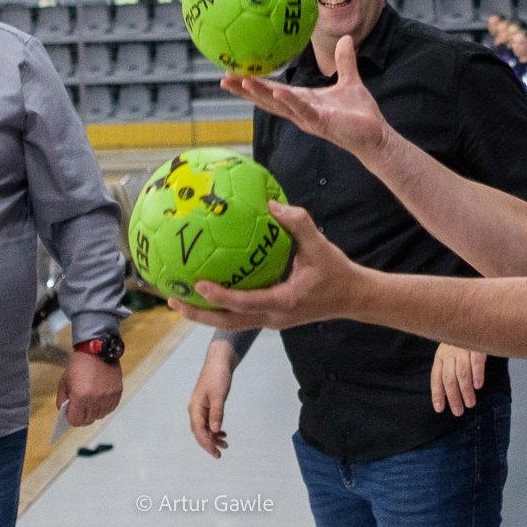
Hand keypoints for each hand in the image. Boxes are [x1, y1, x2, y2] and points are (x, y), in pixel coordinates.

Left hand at [56, 349, 122, 427]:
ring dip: (94, 411)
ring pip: (100, 416)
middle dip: (82, 416)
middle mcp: (95, 400)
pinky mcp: (117, 393)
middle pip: (88, 421)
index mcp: (80, 397)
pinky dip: (104, 406)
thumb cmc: (78, 364)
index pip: (75, 421)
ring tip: (91, 400)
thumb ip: (62, 399)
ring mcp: (108, 397)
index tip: (71, 412)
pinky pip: (110, 408)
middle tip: (80, 407)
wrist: (97, 349)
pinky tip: (99, 397)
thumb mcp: (64, 381)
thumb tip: (65, 412)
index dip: (71, 418)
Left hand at [169, 200, 365, 331]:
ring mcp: (271, 321)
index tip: (198, 284)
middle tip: (173, 298)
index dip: (220, 296)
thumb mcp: (320, 246)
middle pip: (227, 321)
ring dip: (204, 314)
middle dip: (198, 313)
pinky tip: (205, 292)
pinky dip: (220, 307)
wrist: (353, 298)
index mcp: (283, 302)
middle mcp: (272, 317)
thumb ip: (299, 224)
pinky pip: (239, 315)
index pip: (244, 303)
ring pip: (231, 322)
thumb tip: (272, 204)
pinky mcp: (271, 317)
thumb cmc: (336, 273)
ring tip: (178, 299)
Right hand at [188, 341, 239, 457]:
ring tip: (225, 444)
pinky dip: (215, 429)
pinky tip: (223, 433)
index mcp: (195, 408)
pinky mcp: (206, 405)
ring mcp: (200, 407)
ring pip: (204, 428)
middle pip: (199, 432)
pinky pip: (208, 421)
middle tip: (220, 454)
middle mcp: (195, 409)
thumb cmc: (218, 377)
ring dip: (213, 437)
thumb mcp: (219, 395)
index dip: (206, 444)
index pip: (199, 431)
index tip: (216, 453)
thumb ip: (217, 413)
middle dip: (209, 444)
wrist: (219, 362)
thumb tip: (215, 431)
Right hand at [220, 35, 389, 161]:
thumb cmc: (359, 113)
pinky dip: (290, 101)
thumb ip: (345, 61)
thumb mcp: (350, 81)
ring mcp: (309, 118)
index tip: (233, 72)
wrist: (377, 135)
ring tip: (243, 81)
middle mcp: (300, 111)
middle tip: (224, 78)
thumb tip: (345, 38)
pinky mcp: (323, 122)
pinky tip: (278, 91)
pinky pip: (303, 110)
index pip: (272, 90)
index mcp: (303, 101)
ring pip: (279, 105)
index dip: (252, 82)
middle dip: (245, 90)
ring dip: (261, 94)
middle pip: (266, 100)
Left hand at [431, 344, 485, 415]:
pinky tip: (478, 385)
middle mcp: (449, 353)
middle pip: (449, 378)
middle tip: (458, 411)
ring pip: (462, 373)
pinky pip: (476, 361)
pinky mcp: (477, 344)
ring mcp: (463, 349)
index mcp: (441, 356)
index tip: (439, 409)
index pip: (436, 377)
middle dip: (453, 397)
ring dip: (465, 390)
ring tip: (470, 404)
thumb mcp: (450, 353)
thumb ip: (447, 370)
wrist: (474, 318)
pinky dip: (477, 374)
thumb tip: (446, 394)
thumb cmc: (461, 341)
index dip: (437, 394)